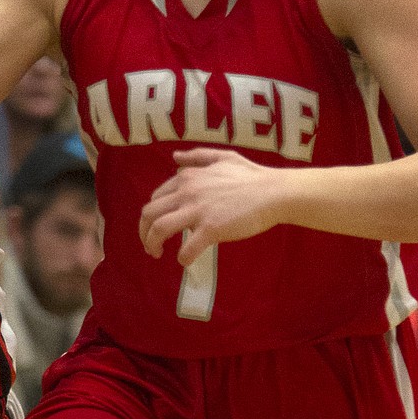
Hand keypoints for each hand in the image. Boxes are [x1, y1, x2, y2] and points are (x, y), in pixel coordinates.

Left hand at [138, 148, 288, 265]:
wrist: (274, 192)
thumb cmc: (252, 176)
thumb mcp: (223, 157)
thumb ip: (197, 157)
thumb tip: (174, 158)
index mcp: (187, 178)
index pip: (155, 198)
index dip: (151, 215)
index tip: (156, 226)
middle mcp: (187, 192)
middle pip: (149, 214)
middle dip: (143, 232)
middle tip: (150, 245)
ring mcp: (197, 211)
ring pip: (159, 230)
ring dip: (152, 245)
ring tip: (156, 254)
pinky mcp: (211, 229)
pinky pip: (187, 249)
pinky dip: (182, 258)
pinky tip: (185, 261)